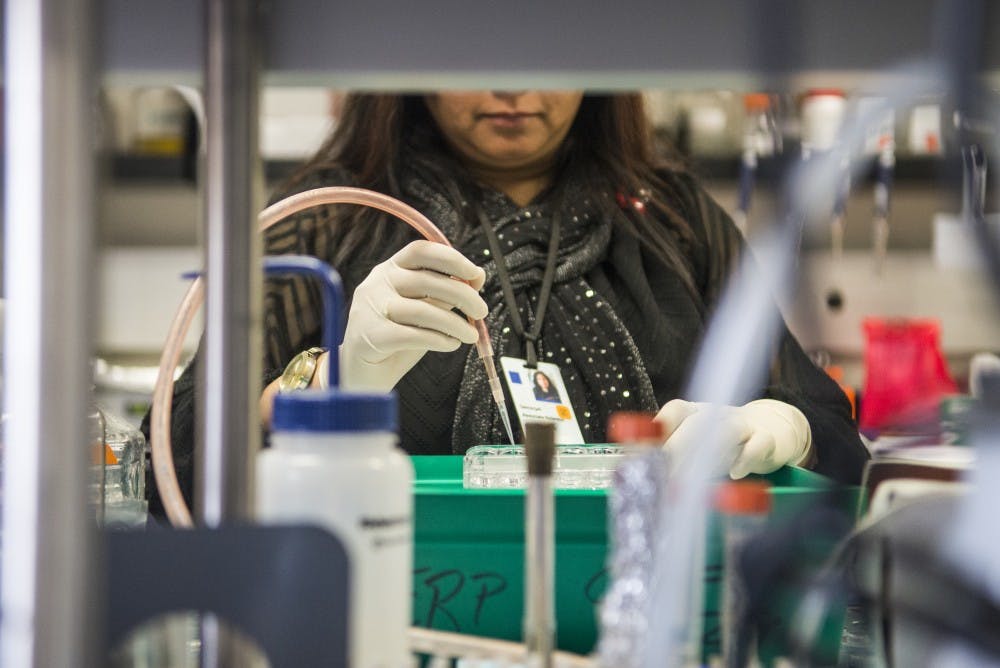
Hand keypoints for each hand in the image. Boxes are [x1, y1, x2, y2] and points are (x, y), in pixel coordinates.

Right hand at [339, 240, 487, 391]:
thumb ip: (446, 294)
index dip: (451, 259)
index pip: (420, 251)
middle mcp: (377, 283)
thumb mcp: (424, 311)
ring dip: (455, 323)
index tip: (475, 273)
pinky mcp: (369, 336)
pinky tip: (451, 345)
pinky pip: (413, 335)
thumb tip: (479, 275)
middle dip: (462, 294)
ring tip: (471, 336)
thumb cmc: (397, 338)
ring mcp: (370, 309)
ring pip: (422, 310)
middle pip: (426, 280)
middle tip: (482, 311)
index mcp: (390, 270)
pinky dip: (439, 340)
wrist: (362, 374)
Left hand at [654, 398, 811, 478]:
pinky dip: (747, 458)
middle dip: (675, 448)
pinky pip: (758, 445)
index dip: (659, 428)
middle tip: (660, 474)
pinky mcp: (767, 440)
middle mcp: (718, 413)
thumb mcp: (695, 444)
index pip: (676, 410)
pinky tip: (734, 473)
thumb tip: (639, 471)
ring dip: (708, 453)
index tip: (642, 451)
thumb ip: (669, 453)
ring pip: (727, 431)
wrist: (770, 431)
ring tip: (689, 478)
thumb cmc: (722, 442)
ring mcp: (743, 425)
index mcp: (696, 411)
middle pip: (696, 424)